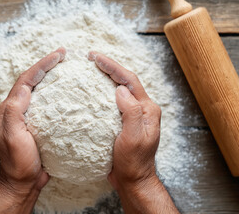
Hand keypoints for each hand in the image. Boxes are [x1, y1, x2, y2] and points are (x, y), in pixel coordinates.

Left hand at [0, 47, 65, 213]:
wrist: (22, 182)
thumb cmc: (17, 160)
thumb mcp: (12, 134)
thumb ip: (14, 110)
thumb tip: (24, 87)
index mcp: (9, 108)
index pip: (26, 79)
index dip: (42, 64)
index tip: (59, 55)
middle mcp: (17, 109)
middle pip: (32, 81)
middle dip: (47, 66)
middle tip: (64, 56)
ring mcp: (28, 117)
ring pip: (40, 91)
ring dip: (52, 78)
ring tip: (67, 70)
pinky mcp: (39, 126)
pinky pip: (49, 105)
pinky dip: (58, 96)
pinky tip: (70, 96)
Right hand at [89, 52, 177, 213]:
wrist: (133, 180)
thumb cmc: (134, 162)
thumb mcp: (133, 138)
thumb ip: (131, 112)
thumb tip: (120, 89)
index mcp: (148, 109)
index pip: (129, 80)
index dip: (112, 66)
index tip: (95, 57)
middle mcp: (142, 109)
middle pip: (125, 81)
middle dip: (109, 67)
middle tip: (91, 57)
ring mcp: (134, 115)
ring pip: (119, 90)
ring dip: (106, 77)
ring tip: (91, 68)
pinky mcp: (124, 122)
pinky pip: (113, 102)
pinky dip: (102, 93)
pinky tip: (91, 92)